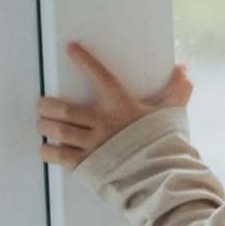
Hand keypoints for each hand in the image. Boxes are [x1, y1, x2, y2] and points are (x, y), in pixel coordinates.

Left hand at [38, 42, 193, 165]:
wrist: (165, 177)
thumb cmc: (166, 143)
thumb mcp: (172, 113)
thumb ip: (177, 90)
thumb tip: (183, 69)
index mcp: (121, 105)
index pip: (100, 75)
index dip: (84, 60)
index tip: (70, 48)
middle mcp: (104, 122)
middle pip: (64, 109)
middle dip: (46, 106)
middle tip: (42, 105)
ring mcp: (94, 145)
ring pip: (58, 130)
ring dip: (44, 126)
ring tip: (42, 125)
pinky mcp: (88, 166)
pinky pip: (58, 156)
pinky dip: (48, 152)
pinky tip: (46, 149)